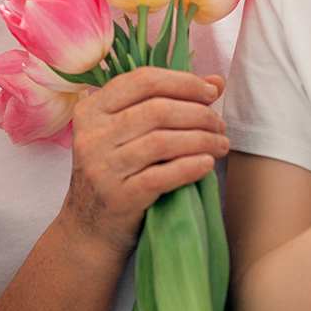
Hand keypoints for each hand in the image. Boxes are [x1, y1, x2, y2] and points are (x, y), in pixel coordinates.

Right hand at [59, 68, 229, 261]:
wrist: (89, 229)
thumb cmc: (116, 174)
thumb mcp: (128, 135)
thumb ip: (166, 102)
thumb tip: (216, 81)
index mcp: (92, 110)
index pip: (142, 81)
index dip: (182, 82)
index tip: (210, 92)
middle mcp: (92, 135)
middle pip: (157, 110)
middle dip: (199, 114)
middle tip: (220, 125)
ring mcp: (102, 167)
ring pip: (162, 141)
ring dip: (201, 140)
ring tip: (221, 145)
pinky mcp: (118, 197)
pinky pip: (162, 176)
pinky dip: (190, 167)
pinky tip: (207, 164)